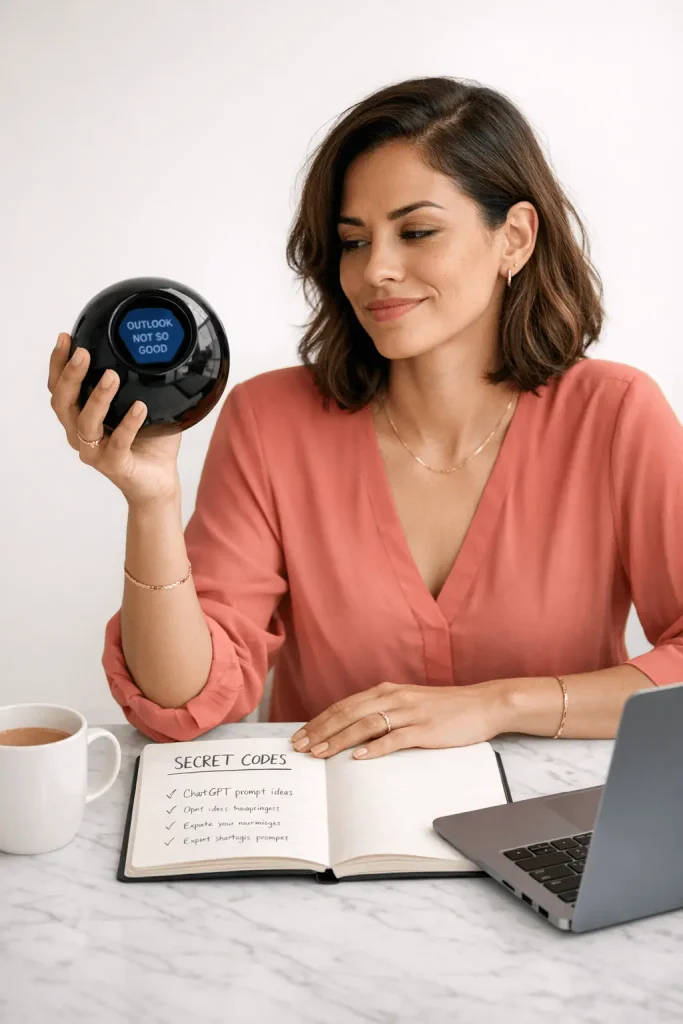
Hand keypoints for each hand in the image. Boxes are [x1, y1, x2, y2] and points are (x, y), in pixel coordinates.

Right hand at [49, 333, 182, 507]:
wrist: (159, 480)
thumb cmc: (148, 441)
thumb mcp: (142, 404)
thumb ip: (139, 381)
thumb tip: (153, 346)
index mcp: (80, 416)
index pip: (60, 387)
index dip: (58, 364)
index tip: (66, 338)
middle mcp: (80, 433)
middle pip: (63, 402)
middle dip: (70, 376)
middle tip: (83, 354)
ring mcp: (94, 451)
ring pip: (86, 423)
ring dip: (97, 398)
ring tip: (112, 376)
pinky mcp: (114, 466)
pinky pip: (117, 443)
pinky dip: (128, 424)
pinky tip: (139, 408)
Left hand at [290, 679, 509, 759]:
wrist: (484, 704)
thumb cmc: (446, 708)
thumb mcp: (410, 704)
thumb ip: (385, 712)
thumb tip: (355, 732)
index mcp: (388, 691)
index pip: (345, 705)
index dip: (320, 720)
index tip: (300, 735)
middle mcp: (394, 698)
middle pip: (348, 713)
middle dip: (321, 731)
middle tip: (299, 747)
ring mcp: (410, 712)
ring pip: (366, 724)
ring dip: (339, 739)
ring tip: (319, 753)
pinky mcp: (425, 729)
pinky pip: (395, 738)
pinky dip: (375, 748)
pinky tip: (358, 757)